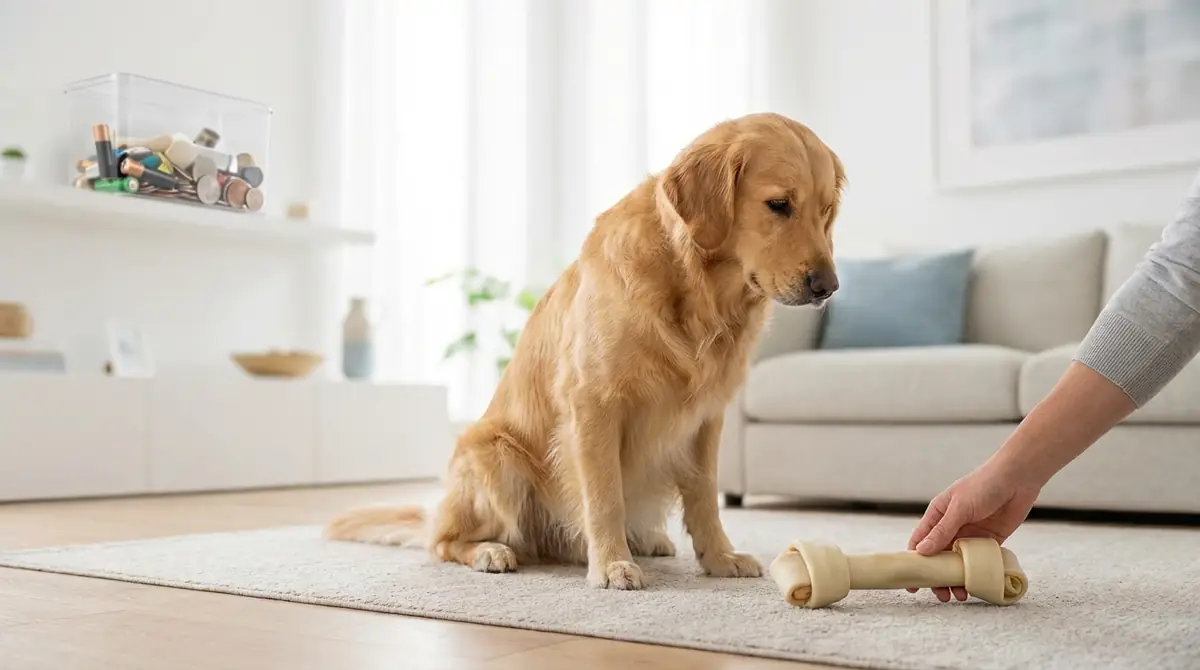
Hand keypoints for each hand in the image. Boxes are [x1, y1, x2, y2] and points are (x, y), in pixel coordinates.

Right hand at [906, 460, 1041, 602]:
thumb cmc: (983, 486)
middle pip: (939, 557)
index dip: (914, 562)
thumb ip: (942, 531)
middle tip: (940, 595)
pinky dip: (976, 573)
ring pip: (958, 563)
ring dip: (957, 579)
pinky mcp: (989, 540)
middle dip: (938, 577)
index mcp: (938, 515)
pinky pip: (979, 561)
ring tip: (960, 595)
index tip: (911, 583)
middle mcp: (952, 527)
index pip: (921, 542)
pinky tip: (976, 585)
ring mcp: (970, 535)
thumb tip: (922, 552)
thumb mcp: (959, 508)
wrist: (1017, 480)